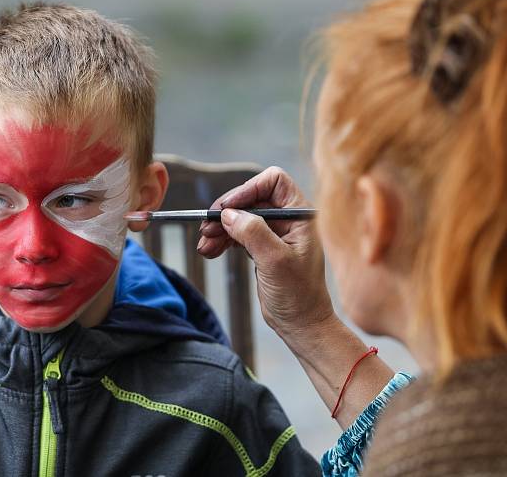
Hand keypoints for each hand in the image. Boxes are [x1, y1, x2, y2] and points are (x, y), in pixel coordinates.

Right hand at [197, 167, 334, 336]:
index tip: (227, 207)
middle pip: (252, 200)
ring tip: (204, 245)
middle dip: (227, 213)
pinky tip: (210, 251)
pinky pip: (239, 235)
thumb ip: (253, 232)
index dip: (248, 189)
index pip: (274, 182)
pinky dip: (222, 241)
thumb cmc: (298, 295)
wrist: (301, 325)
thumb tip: (229, 214)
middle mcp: (289, 220)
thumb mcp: (275, 261)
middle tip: (206, 228)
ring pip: (241, 218)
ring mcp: (275, 234)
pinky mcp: (263, 248)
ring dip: (220, 229)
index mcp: (300, 216)